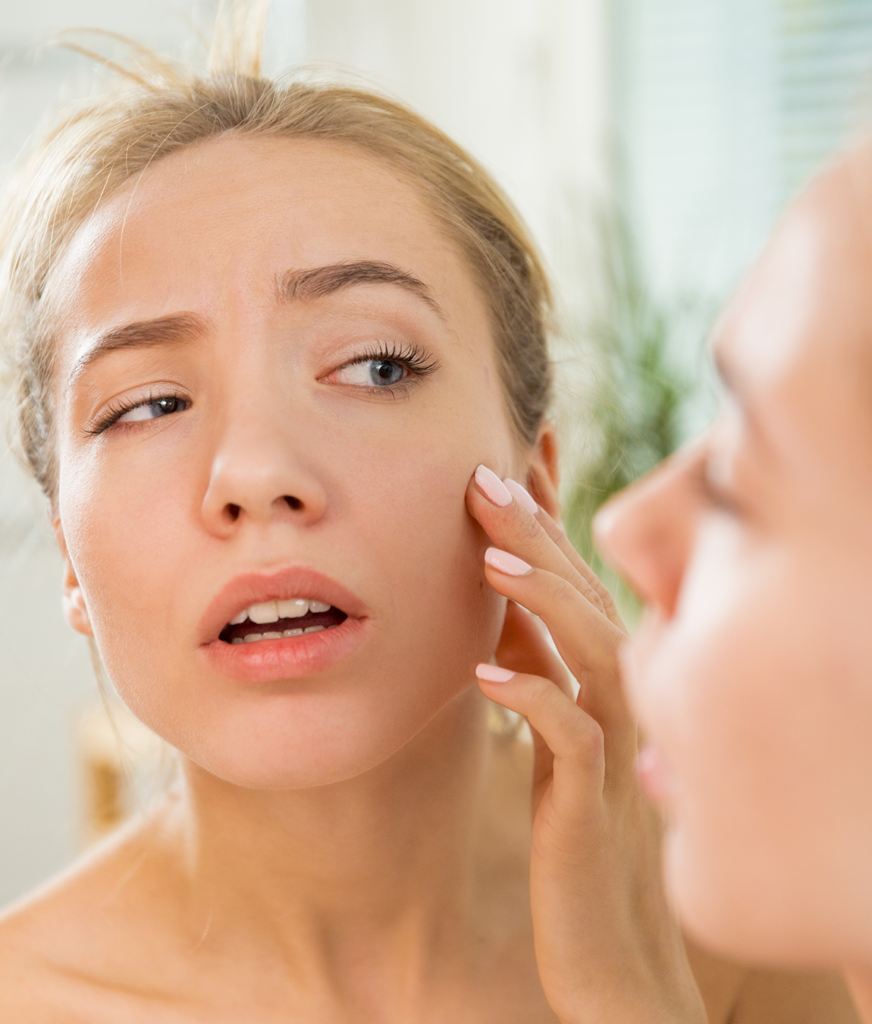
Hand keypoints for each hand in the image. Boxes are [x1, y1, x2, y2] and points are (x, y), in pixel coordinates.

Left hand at [467, 465, 706, 1023]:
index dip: (541, 520)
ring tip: (488, 558)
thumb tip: (495, 604)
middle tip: (481, 478)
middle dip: (534, 535)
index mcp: (601, 677)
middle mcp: (619, 698)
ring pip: (590, 653)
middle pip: (582, 597)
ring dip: (542, 600)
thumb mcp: (548, 728)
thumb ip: (533, 664)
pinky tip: (485, 674)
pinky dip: (532, 700)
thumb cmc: (573, 827)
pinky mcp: (595, 802)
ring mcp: (615, 746)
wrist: (607, 944)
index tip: (504, 461)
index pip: (572, 580)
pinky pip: (571, 740)